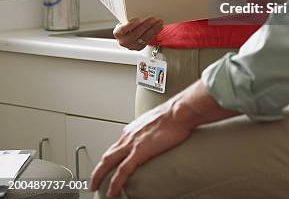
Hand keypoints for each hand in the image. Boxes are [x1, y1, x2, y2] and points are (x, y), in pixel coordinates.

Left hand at [90, 81, 235, 196]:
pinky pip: (122, 171)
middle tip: (93, 179)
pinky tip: (111, 192)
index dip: (111, 156)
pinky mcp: (139, 152)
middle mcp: (129, 135)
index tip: (109, 164)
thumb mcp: (158, 120)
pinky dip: (114, 183)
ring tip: (95, 187)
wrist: (179, 112)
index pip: (117, 145)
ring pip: (108, 163)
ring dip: (99, 176)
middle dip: (98, 168)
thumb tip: (158, 134)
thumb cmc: (175, 114)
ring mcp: (132, 144)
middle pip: (107, 154)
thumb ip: (153, 129)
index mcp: (133, 128)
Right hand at [113, 17, 162, 50]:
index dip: (130, 25)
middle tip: (152, 19)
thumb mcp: (124, 20)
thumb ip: (127, 16)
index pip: (122, 30)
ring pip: (144, 38)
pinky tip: (159, 27)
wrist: (126, 34)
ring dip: (153, 29)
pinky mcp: (140, 47)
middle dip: (145, 26)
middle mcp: (123, 41)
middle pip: (135, 34)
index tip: (137, 19)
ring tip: (159, 22)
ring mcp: (132, 46)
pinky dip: (155, 33)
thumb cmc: (125, 24)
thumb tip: (134, 3)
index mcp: (118, 33)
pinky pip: (149, 40)